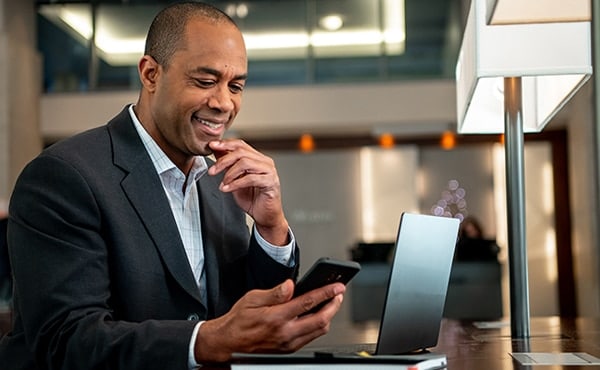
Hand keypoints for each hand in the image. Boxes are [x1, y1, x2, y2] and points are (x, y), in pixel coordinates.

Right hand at [194, 279, 345, 362]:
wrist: (229, 342)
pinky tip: (317, 314)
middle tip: (338, 294)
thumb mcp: (252, 298)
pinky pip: (311, 337)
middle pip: (321, 320)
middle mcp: (285, 333)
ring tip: (331, 302)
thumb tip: (290, 285)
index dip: (326, 293)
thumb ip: (275, 293)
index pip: (308, 302)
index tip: (337, 286)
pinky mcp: (289, 349)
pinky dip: (319, 325)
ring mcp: (288, 343)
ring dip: (328, 316)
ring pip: (319, 330)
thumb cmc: (239, 320)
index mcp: (276, 318)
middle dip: (334, 305)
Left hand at [207, 140, 288, 244]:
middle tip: (212, 170)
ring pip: (245, 163)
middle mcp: (265, 162)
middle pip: (241, 152)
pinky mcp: (271, 182)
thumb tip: (216, 151)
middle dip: (223, 161)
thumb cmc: (252, 198)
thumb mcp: (235, 179)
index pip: (240, 144)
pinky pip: (250, 178)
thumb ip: (228, 166)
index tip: (212, 146)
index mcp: (257, 158)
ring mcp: (269, 171)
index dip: (225, 144)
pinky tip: (227, 189)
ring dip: (229, 173)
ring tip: (222, 183)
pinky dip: (235, 183)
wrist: (265, 216)